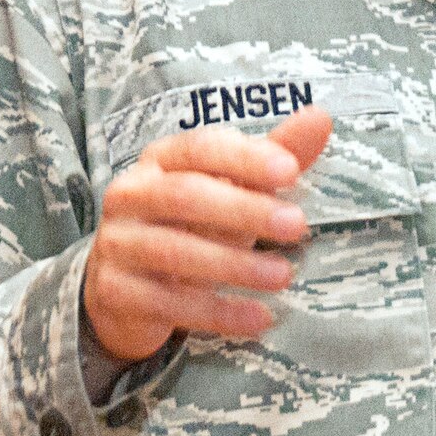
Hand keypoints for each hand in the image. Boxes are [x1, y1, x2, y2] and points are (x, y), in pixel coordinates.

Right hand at [83, 109, 332, 362]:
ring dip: (235, 265)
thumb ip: (275, 155)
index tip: (291, 171)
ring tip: (284, 275)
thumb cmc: (193, 223)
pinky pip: (168, 302)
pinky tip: (260, 318)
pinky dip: (218, 312)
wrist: (127, 286)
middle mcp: (131, 194)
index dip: (245, 158)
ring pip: (174, 251)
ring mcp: (117, 242)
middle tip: (298, 226)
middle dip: (245, 210)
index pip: (201, 147)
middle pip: (186, 196)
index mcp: (161, 158)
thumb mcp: (234, 188)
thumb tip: (321, 117)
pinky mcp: (115, 290)